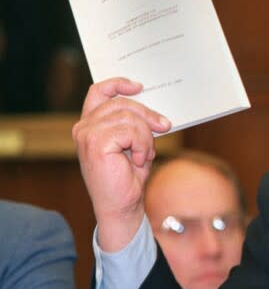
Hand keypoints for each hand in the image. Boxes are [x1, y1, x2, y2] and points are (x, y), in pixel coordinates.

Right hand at [72, 77, 170, 251]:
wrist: (123, 205)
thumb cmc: (128, 177)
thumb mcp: (135, 143)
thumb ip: (136, 123)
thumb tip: (156, 111)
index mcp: (90, 124)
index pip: (98, 91)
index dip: (118, 83)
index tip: (139, 86)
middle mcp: (84, 127)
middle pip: (121, 102)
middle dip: (148, 114)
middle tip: (165, 126)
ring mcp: (87, 134)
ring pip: (129, 117)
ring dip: (146, 136)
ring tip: (146, 153)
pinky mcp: (96, 143)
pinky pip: (131, 131)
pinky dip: (143, 145)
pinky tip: (140, 160)